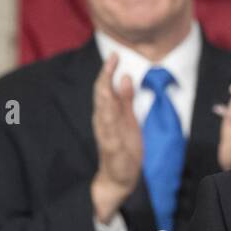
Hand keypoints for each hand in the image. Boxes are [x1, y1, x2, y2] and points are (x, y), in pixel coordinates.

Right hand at [91, 54, 142, 221]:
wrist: (119, 176)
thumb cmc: (124, 144)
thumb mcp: (128, 117)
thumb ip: (127, 98)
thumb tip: (126, 75)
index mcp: (108, 112)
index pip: (105, 88)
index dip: (109, 71)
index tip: (115, 54)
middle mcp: (103, 121)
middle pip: (102, 96)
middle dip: (106, 77)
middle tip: (112, 59)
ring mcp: (106, 135)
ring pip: (103, 112)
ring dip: (105, 96)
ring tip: (108, 80)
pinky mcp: (111, 149)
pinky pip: (108, 135)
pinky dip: (108, 125)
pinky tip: (109, 115)